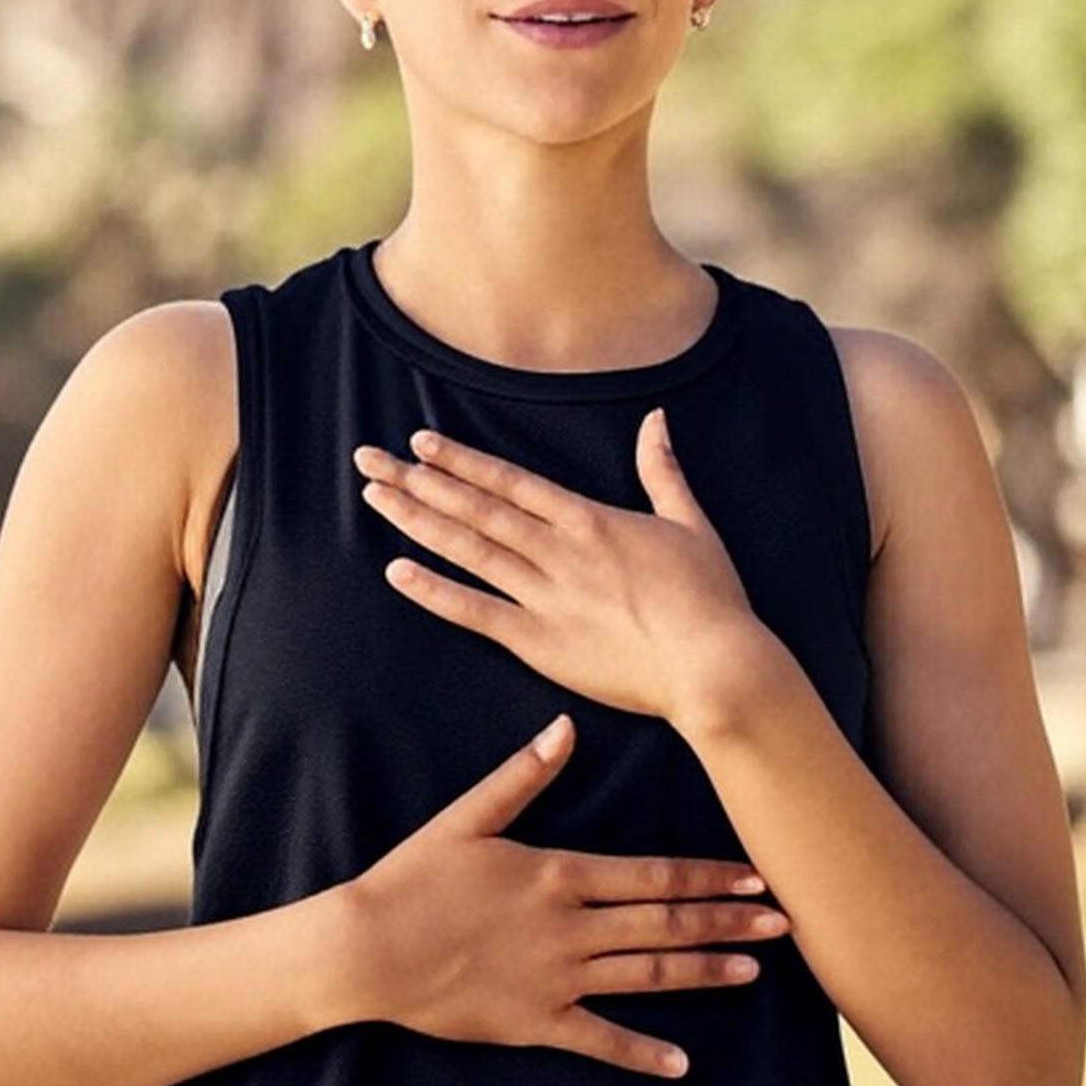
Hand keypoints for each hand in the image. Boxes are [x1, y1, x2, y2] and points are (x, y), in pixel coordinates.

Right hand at [340, 712, 791, 1078]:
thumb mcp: (467, 816)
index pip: (653, 875)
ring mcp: (556, 979)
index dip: (710, 877)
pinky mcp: (535, 1021)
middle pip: (664, 924)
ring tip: (753, 972)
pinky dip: (642, 1053)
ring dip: (703, 972)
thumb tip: (566, 728)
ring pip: (646, 976)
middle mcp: (569, 928)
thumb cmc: (413, 877)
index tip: (757, 876)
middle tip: (785, 924)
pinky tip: (682, 1062)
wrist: (366, 948)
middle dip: (728, 922)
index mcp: (559, 874)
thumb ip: (523, 775)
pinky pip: (599, 1040)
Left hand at [351, 407, 767, 724]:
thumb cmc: (711, 598)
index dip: (461, 460)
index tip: (421, 441)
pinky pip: (477, 612)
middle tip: (370, 460)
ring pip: (469, 550)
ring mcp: (546, 595)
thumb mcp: (691, 522)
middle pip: (476, 508)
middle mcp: (559, 550)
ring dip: (418, 522)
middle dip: (419, 481)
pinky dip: (436, 592)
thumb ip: (663, 471)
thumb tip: (656, 420)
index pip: (510, 481)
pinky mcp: (541, 642)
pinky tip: (398, 572)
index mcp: (590, 519)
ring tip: (375, 500)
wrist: (715, 665)